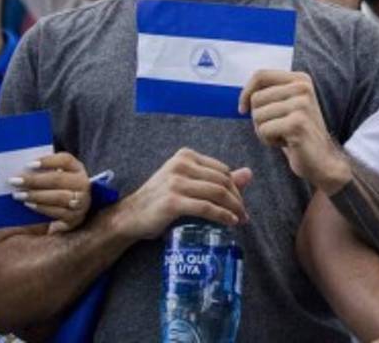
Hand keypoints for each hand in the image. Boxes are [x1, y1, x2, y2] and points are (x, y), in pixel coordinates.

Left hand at [9, 152, 90, 233]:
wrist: (71, 211)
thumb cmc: (58, 189)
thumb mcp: (56, 176)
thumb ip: (43, 171)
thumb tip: (21, 169)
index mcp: (77, 169)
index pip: (65, 160)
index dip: (48, 161)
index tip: (28, 164)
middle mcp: (82, 183)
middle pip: (59, 179)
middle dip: (35, 180)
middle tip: (14, 181)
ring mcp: (80, 201)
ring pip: (59, 196)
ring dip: (36, 195)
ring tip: (17, 195)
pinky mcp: (74, 217)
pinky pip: (57, 212)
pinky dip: (41, 208)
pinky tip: (28, 205)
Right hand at [114, 148, 251, 239]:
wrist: (129, 217)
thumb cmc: (160, 200)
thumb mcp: (188, 184)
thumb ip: (216, 178)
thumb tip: (249, 174)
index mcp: (185, 156)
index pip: (221, 170)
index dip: (235, 187)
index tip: (240, 202)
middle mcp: (181, 165)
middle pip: (222, 181)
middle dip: (237, 199)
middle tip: (244, 214)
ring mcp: (176, 182)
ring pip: (217, 193)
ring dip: (233, 208)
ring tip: (240, 219)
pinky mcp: (173, 201)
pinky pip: (206, 207)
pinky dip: (222, 215)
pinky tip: (230, 222)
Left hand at [240, 70, 348, 191]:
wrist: (322, 158)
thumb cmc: (297, 132)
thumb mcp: (287, 105)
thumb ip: (269, 92)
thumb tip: (243, 94)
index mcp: (300, 79)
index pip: (261, 75)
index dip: (245, 92)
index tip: (243, 109)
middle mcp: (303, 88)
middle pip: (256, 98)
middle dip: (258, 118)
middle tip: (278, 127)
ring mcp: (302, 105)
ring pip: (257, 115)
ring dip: (264, 130)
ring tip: (283, 135)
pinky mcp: (297, 123)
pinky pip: (263, 130)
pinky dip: (268, 140)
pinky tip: (286, 143)